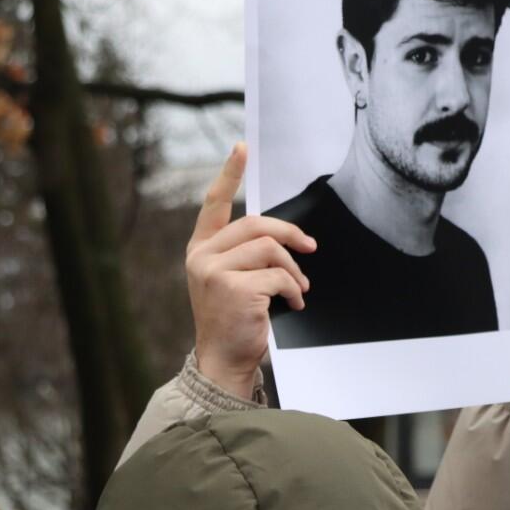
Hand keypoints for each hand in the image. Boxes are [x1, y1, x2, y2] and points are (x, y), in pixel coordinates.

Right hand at [186, 143, 315, 398]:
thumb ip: (245, 255)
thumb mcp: (231, 281)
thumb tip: (285, 239)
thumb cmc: (233, 322)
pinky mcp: (233, 288)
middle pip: (255, 224)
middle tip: (310, 248)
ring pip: (270, 250)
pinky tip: (292, 305)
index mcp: (200, 250)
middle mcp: (201, 257)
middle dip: (289, 234)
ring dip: (293, 271)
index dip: (230, 174)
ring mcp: (214, 272)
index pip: (213, 204)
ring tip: (299, 290)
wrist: (224, 361)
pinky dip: (292, 290)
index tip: (242, 148)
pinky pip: (278, 276)